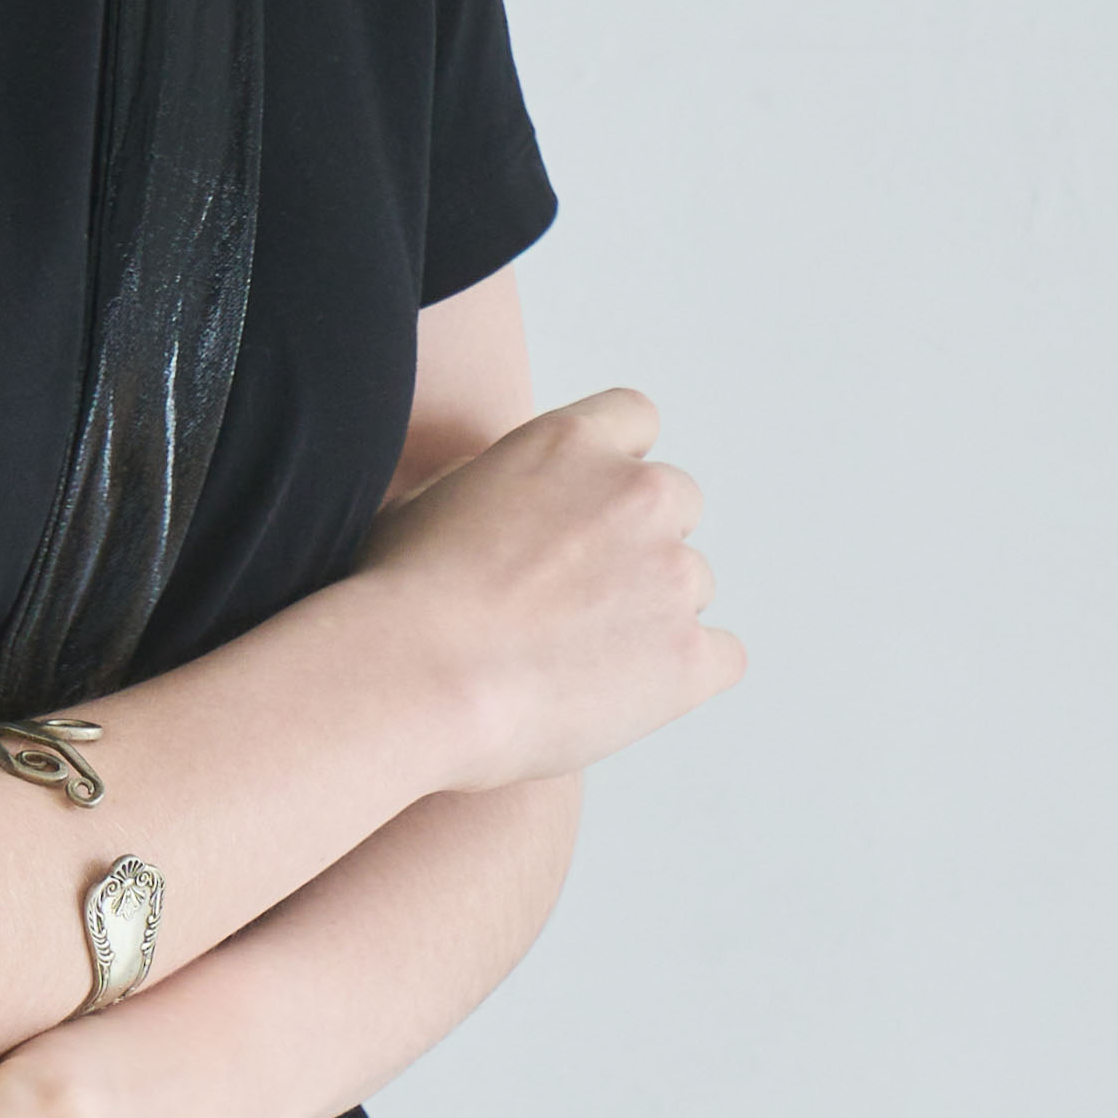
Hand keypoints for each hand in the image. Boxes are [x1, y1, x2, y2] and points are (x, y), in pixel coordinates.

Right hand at [367, 384, 742, 791]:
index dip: (614, 469)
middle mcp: (637, 494)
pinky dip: (680, 678)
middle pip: (676, 504)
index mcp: (571, 444)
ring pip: (691, 586)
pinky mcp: (690, 655)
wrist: (413, 677)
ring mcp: (671, 574)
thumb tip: (519, 502)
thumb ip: (501, 484)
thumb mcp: (432, 499)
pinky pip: (720, 658)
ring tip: (573, 663)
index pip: (635, 420)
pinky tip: (620, 698)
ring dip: (650, 616)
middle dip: (637, 545)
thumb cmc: (397, 599)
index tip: (588, 513)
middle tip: (575, 602)